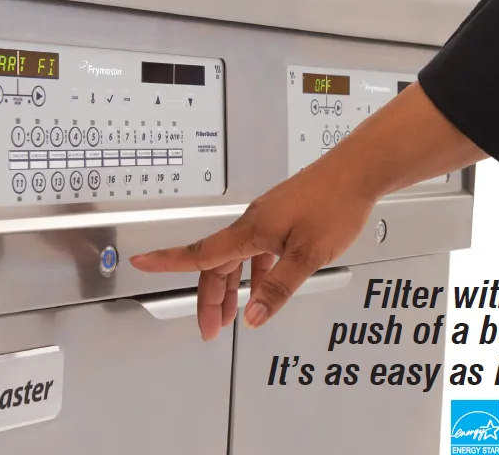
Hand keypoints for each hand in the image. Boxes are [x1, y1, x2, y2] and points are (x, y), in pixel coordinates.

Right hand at [130, 151, 377, 340]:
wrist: (357, 172)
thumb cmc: (335, 203)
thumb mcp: (308, 256)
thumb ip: (278, 288)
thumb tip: (254, 315)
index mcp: (250, 231)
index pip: (199, 251)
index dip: (167, 260)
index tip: (141, 262)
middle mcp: (252, 223)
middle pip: (217, 264)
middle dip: (210, 298)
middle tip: (210, 328)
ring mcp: (266, 219)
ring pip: (236, 258)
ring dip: (232, 288)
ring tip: (234, 315)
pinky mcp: (281, 218)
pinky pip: (257, 250)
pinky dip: (255, 272)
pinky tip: (265, 284)